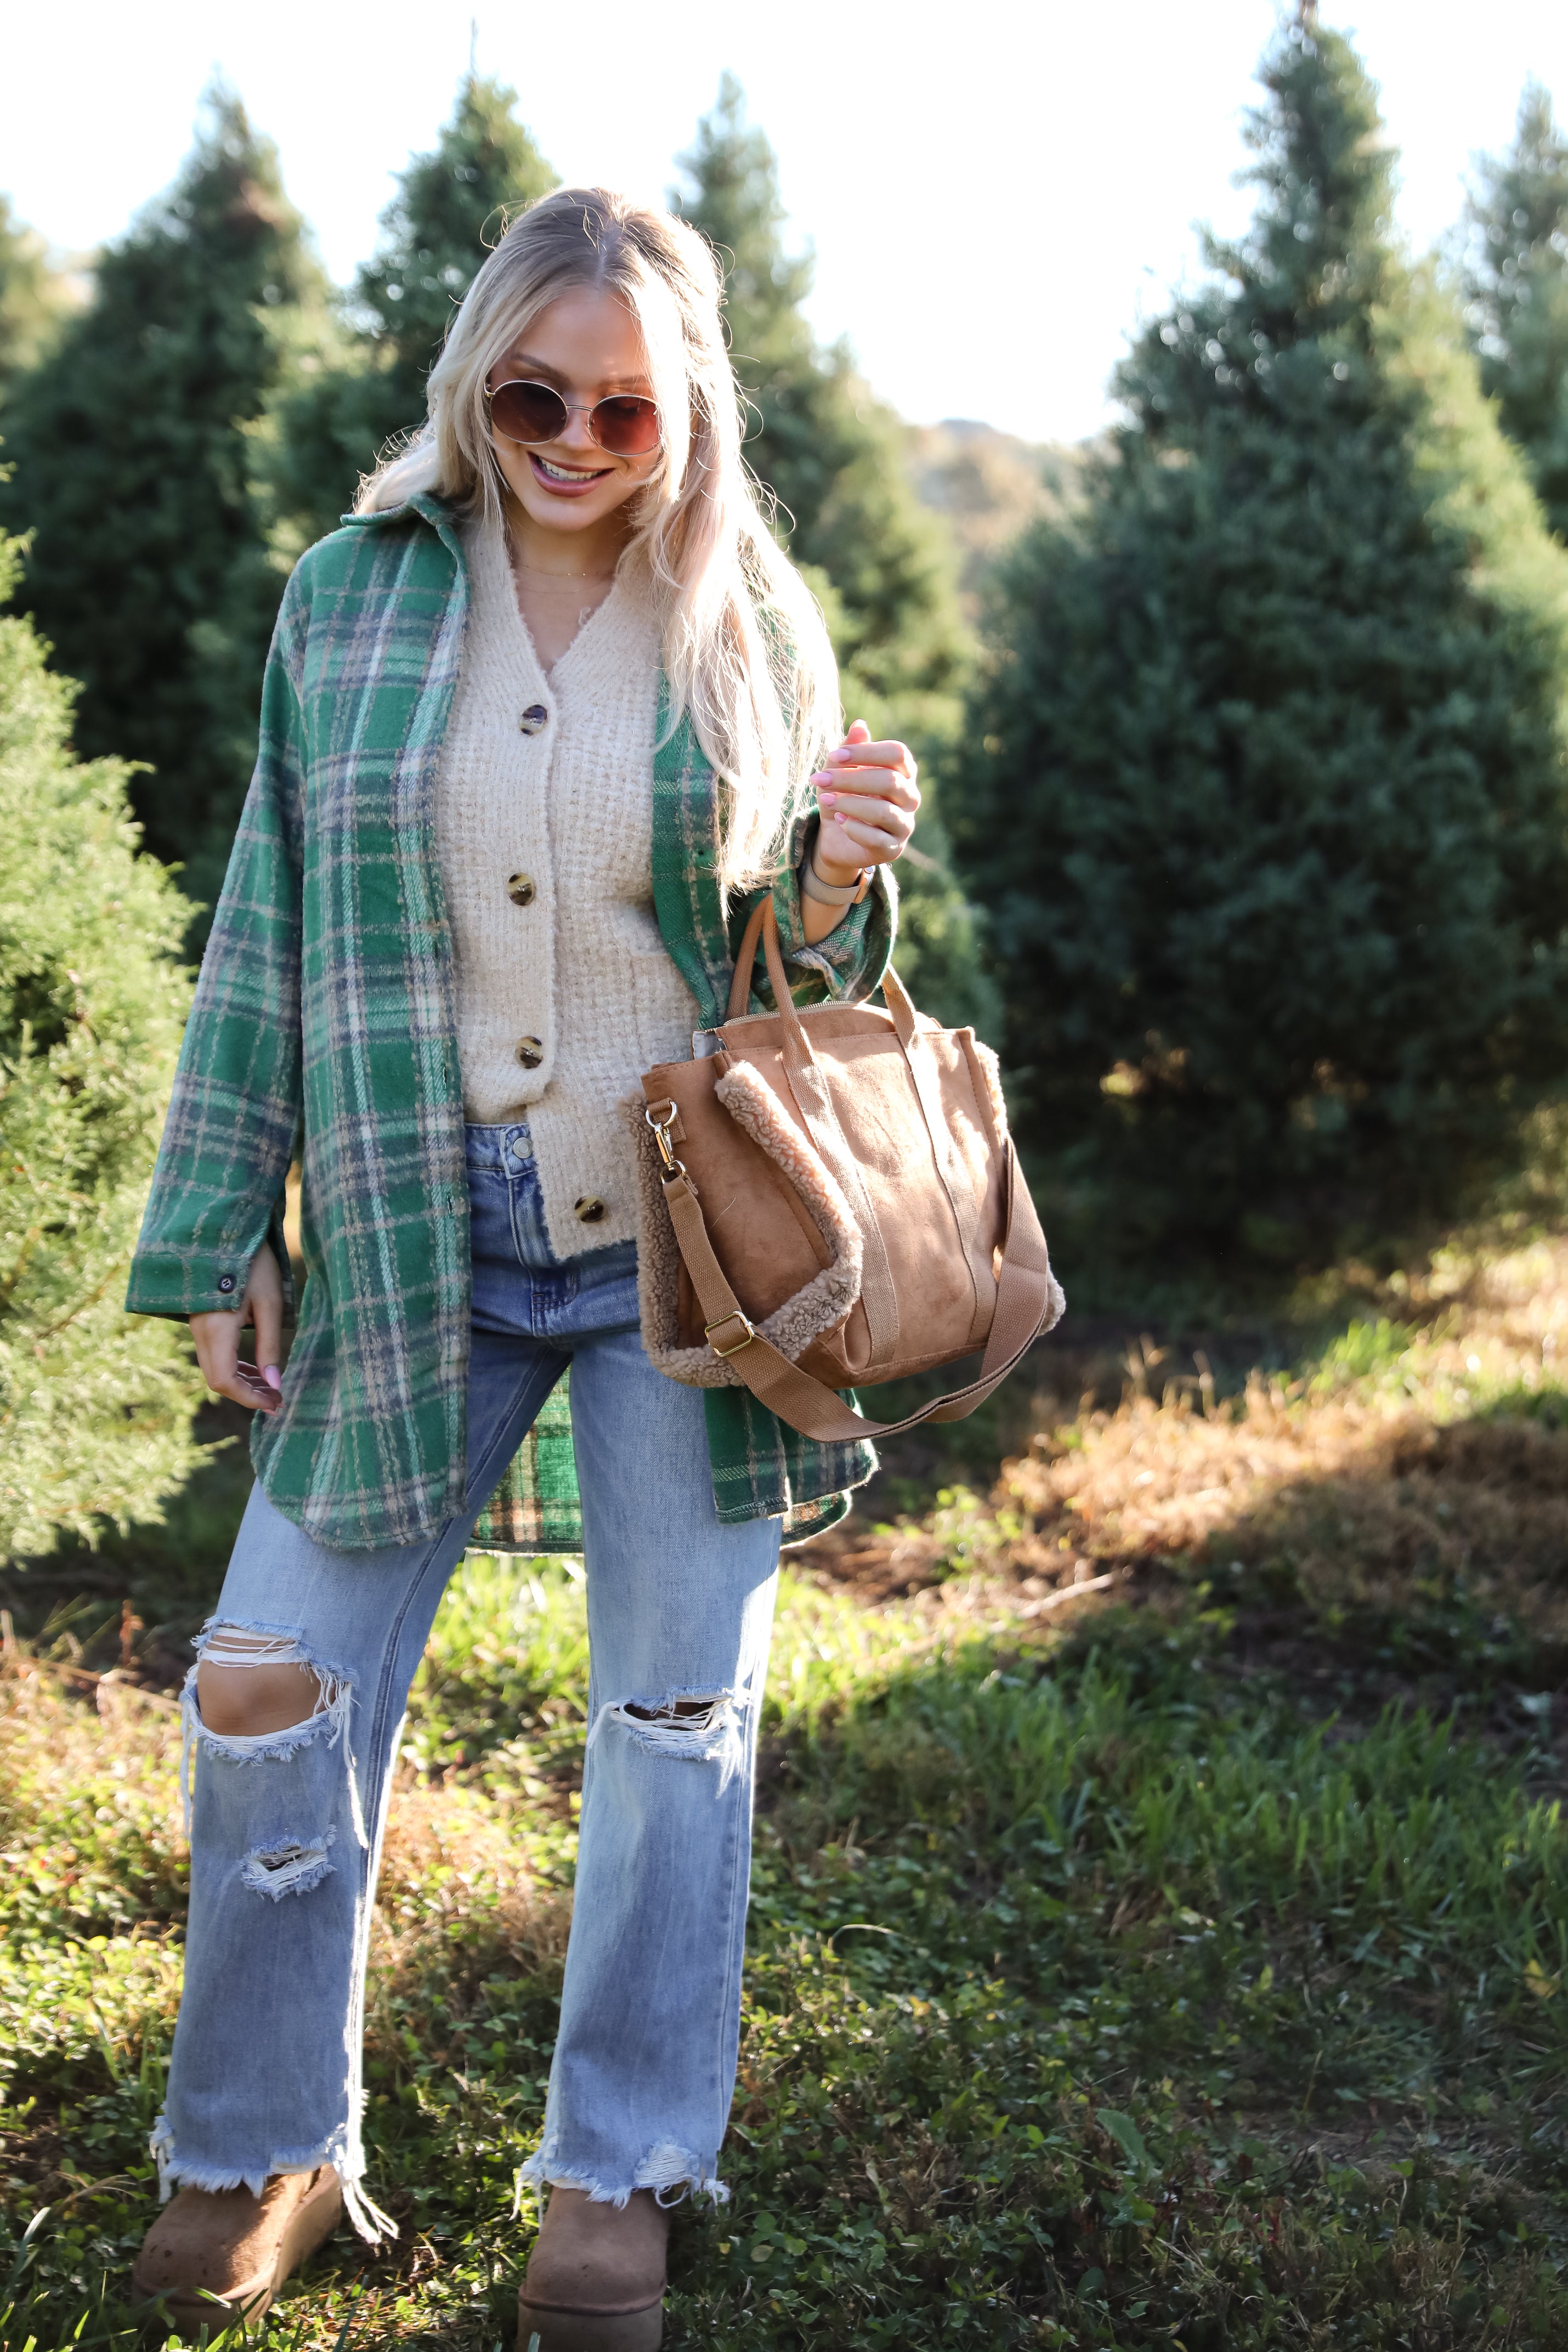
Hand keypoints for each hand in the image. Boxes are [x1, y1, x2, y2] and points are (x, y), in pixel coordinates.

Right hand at [190, 1242, 283, 1414]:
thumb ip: (270, 1346)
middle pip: (217, 1379)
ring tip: (272, 1388)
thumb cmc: (254, 1263)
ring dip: (242, 1382)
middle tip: (278, 1401)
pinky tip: (256, 1368)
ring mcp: (196, 1327)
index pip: (225, 1381)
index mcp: (215, 1330)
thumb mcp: (270, 1304)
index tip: (276, 1404)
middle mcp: (199, 1332)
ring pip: (215, 1368)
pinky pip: (214, 1354)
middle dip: (247, 1394)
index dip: (249, 1398)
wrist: (225, 1231)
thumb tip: (274, 1385)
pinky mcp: (200, 1320)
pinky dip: (234, 1366)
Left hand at [811, 720, 919, 883]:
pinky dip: (855, 828)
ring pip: (884, 811)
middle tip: (818, 779)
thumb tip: (860, 725)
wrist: (838, 838)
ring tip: (825, 799)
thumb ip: (849, 752)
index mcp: (903, 772)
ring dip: (850, 803)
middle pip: (890, 780)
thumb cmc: (842, 797)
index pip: (897, 753)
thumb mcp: (839, 773)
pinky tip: (839, 821)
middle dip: (850, 779)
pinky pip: (877, 839)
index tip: (834, 756)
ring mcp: (905, 824)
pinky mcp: (894, 848)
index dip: (866, 752)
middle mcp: (910, 796)